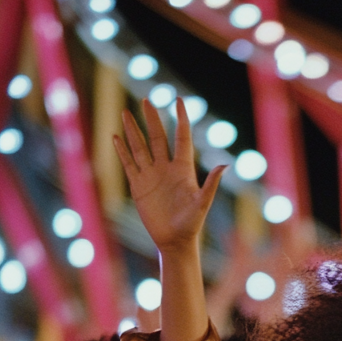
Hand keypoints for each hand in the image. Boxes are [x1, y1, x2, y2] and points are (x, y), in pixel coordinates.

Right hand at [113, 99, 224, 254]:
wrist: (174, 241)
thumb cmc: (192, 224)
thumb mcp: (202, 203)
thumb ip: (212, 184)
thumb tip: (225, 165)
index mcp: (183, 169)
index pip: (181, 137)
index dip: (180, 118)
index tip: (178, 100)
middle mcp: (166, 168)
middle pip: (157, 137)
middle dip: (151, 118)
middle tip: (146, 99)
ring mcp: (151, 175)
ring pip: (140, 147)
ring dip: (133, 130)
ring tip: (126, 111)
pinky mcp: (139, 186)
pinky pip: (129, 163)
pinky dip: (122, 150)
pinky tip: (116, 137)